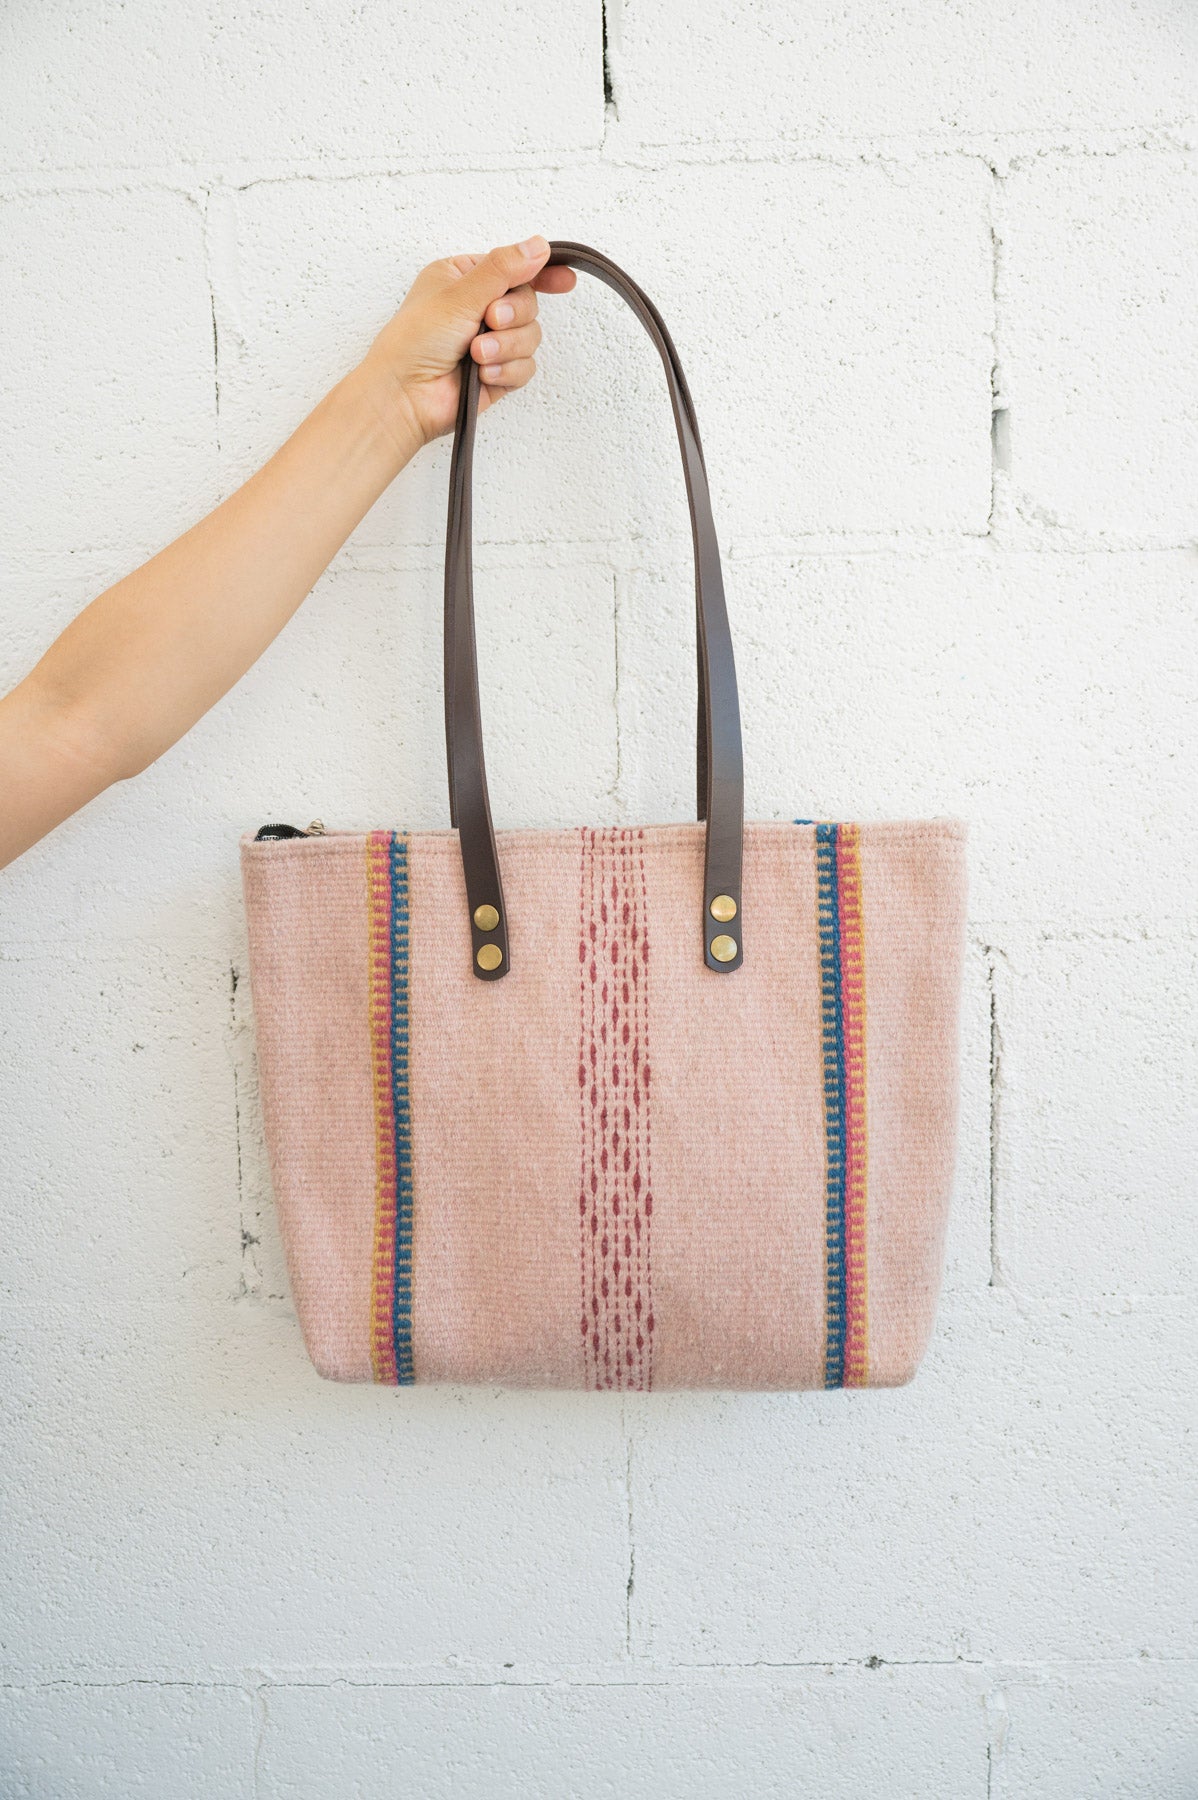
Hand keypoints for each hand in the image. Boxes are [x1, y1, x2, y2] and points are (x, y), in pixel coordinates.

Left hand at [361, 235, 575, 454]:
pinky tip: (483, 375)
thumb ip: (503, 269)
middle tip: (489, 320)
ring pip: (531, 337)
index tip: (565, 280)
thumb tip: (538, 246)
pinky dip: (506, 370)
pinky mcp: (497, 373)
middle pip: (528, 303)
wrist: (404, 396)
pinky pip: (526, 367)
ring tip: (476, 354)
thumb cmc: (414, 342)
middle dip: (513, 316)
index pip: (514, 268)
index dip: (542, 273)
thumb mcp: (459, 293)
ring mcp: (490, 342)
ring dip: (506, 346)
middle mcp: (479, 308)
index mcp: (466, 278)